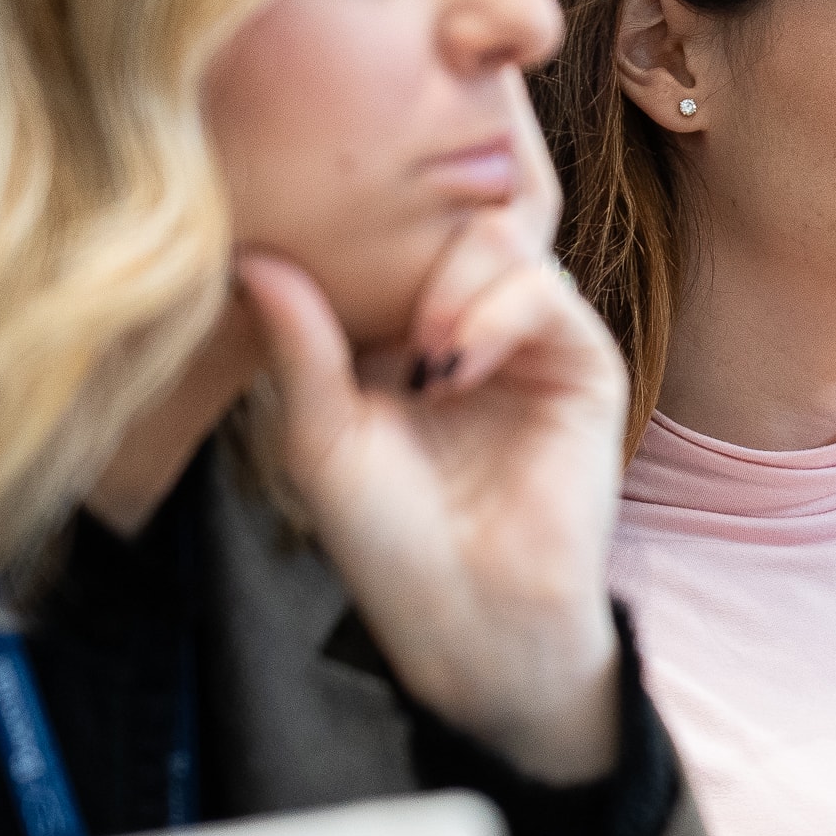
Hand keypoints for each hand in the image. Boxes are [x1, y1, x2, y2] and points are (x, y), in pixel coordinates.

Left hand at [240, 112, 630, 785]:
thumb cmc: (391, 545)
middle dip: (404, 244)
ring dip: (447, 284)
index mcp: (402, 331)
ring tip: (420, 358)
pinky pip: (545, 290)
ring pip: (497, 237)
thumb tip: (252, 254)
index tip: (310, 242)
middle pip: (446, 215)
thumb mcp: (320, 437)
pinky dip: (494, 314)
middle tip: (372, 316)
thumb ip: (298, 346)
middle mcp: (470, 322)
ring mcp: (529, 339)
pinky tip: (454, 370)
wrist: (471, 621)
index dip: (357, 225)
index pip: (390, 235)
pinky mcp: (583, 364)